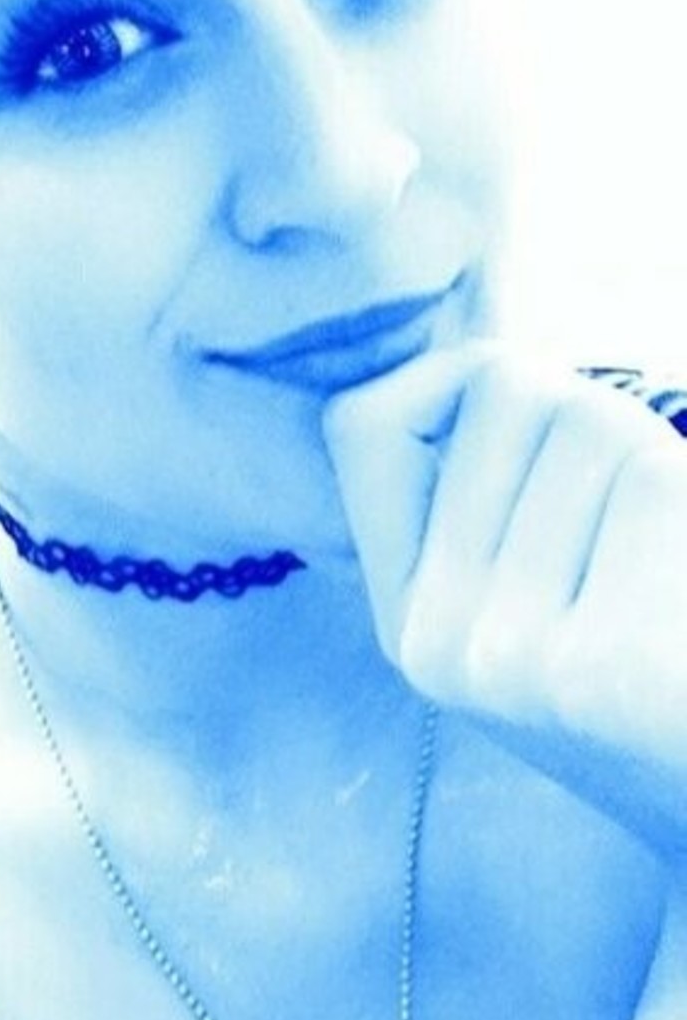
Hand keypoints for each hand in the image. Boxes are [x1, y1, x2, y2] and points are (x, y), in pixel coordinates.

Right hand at [322, 341, 686, 855]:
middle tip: (644, 533)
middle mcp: (434, 641)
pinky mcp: (594, 671)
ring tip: (671, 572)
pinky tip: (686, 608)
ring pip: (591, 425)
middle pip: (508, 391)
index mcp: (409, 621)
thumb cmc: (662, 670)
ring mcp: (503, 662)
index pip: (365, 421)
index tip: (532, 436)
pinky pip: (653, 489)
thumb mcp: (542, 597)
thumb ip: (487, 494)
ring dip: (662, 465)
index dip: (451, 386)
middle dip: (598, 418)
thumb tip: (476, 349)